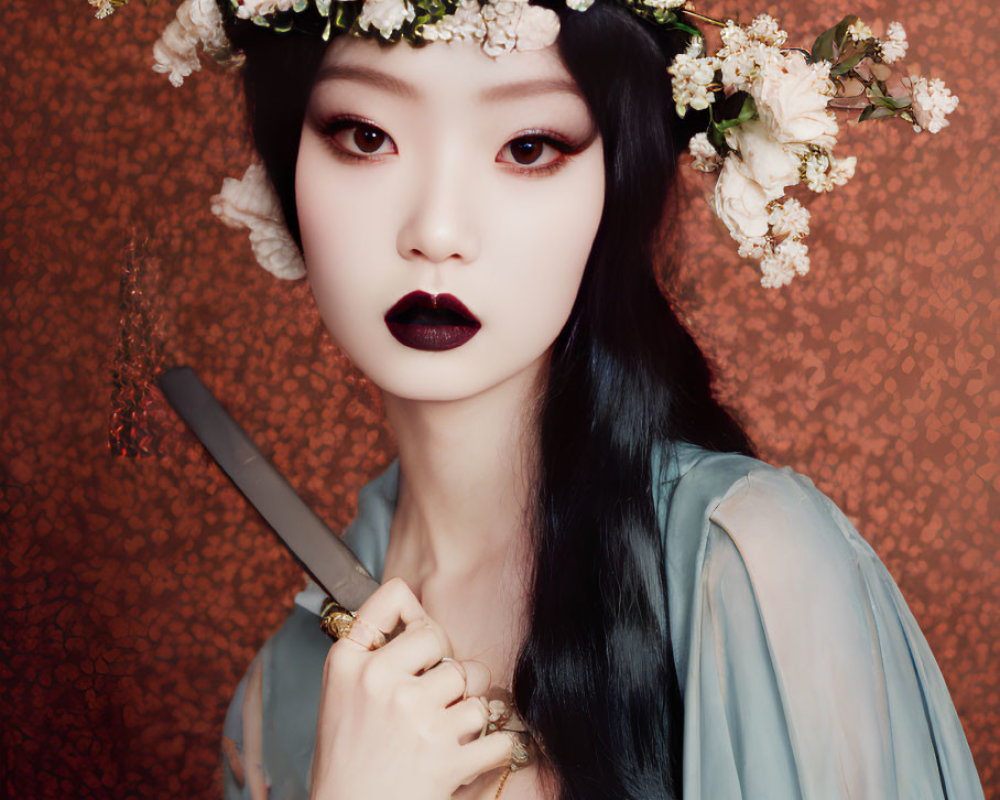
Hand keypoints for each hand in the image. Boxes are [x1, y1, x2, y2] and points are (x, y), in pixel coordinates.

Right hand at [309, 577, 514, 799]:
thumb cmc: (347, 760)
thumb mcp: (340, 694)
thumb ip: (372, 653)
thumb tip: (418, 613)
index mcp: (350, 664)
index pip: (394, 597)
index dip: (417, 614)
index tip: (420, 638)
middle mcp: (381, 683)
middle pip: (441, 640)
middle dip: (445, 667)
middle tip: (435, 697)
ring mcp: (416, 719)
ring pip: (474, 686)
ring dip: (469, 710)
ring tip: (447, 732)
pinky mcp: (446, 759)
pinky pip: (499, 736)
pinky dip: (496, 748)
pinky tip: (474, 755)